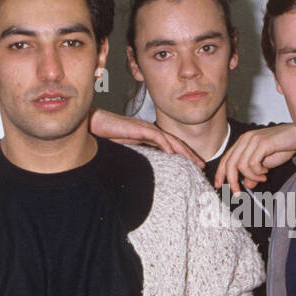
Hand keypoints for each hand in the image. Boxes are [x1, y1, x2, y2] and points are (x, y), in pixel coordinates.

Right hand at [88, 108, 202, 167]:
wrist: (93, 124)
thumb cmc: (106, 136)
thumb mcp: (126, 150)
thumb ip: (138, 156)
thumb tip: (146, 172)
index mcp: (148, 136)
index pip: (171, 146)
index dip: (184, 155)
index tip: (194, 166)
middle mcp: (150, 130)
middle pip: (175, 142)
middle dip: (190, 154)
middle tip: (202, 165)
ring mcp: (145, 128)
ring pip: (170, 139)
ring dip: (183, 150)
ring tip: (193, 161)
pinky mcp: (138, 128)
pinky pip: (155, 136)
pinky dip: (166, 144)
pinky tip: (173, 152)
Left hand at [212, 122, 295, 190]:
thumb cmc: (284, 147)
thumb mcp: (266, 163)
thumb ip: (254, 173)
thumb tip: (247, 184)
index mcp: (243, 142)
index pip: (226, 158)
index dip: (220, 173)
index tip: (219, 186)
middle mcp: (245, 139)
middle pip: (230, 163)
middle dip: (232, 181)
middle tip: (238, 193)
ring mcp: (253, 139)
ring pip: (241, 165)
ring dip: (251, 176)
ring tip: (262, 177)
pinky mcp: (262, 143)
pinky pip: (252, 163)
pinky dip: (257, 172)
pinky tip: (266, 172)